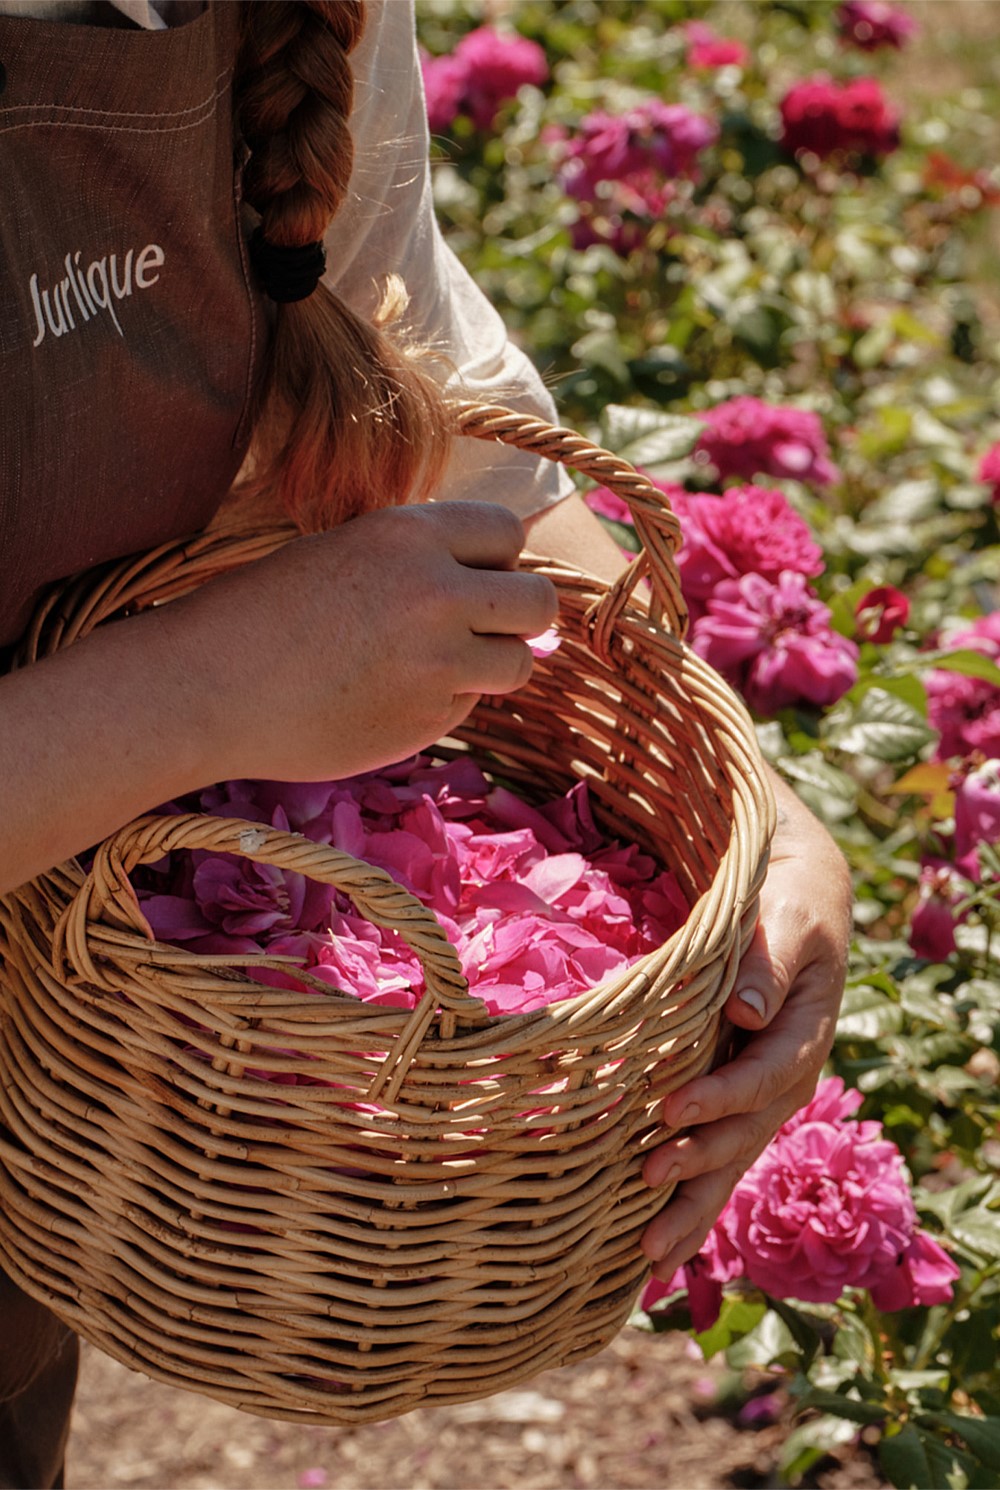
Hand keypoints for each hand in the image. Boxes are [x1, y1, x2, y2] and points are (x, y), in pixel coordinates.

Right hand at [169, 500, 558, 783]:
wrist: (206, 688)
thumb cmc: (258, 614)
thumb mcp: (341, 553)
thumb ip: (416, 561)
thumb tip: (491, 580)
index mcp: (410, 536)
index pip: (509, 533)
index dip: (497, 558)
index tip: (476, 577)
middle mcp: (437, 594)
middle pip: (538, 600)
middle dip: (519, 615)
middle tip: (483, 628)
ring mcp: (439, 663)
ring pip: (520, 663)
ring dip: (492, 666)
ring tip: (437, 667)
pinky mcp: (429, 722)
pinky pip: (469, 707)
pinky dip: (444, 705)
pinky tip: (388, 699)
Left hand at [639, 773, 850, 1279]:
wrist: (799, 903)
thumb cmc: (787, 907)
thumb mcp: (785, 921)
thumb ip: (765, 965)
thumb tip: (744, 1011)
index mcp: (804, 1035)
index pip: (762, 1078)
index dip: (718, 1099)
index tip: (668, 1113)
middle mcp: (785, 1078)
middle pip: (745, 1135)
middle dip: (698, 1170)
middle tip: (647, 1193)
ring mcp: (760, 1095)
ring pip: (730, 1160)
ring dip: (692, 1207)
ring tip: (650, 1256)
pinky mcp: (734, 1100)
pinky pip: (716, 1154)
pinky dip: (691, 1198)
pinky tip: (657, 1242)